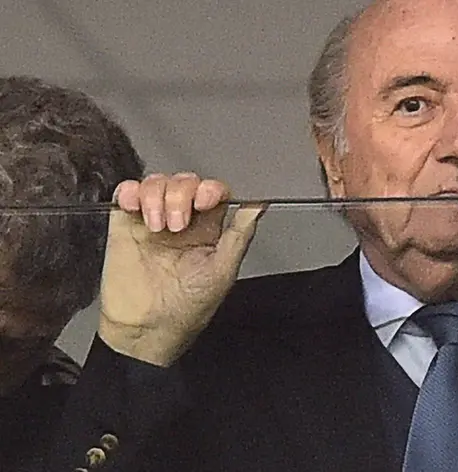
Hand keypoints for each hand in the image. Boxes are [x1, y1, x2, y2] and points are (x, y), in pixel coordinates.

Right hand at [99, 173, 264, 366]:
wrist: (146, 331)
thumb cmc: (187, 309)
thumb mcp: (223, 271)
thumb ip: (240, 234)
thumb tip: (260, 205)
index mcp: (209, 230)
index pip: (213, 192)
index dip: (210, 189)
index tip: (207, 200)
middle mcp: (182, 221)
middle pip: (185, 182)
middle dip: (182, 194)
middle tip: (178, 224)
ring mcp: (152, 221)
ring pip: (157, 183)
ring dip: (157, 196)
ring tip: (157, 227)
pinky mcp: (124, 226)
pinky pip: (124, 193)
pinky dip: (129, 191)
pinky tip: (134, 207)